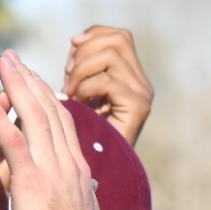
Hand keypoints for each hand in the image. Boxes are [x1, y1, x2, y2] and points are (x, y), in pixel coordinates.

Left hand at [0, 51, 103, 209]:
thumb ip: (79, 202)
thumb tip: (86, 195)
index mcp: (78, 174)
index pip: (64, 127)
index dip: (49, 100)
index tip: (36, 81)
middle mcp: (69, 165)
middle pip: (50, 112)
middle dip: (32, 81)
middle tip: (14, 58)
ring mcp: (52, 171)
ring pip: (33, 116)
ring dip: (16, 85)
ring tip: (1, 61)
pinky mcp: (32, 182)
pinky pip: (12, 141)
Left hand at [63, 25, 153, 147]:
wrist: (95, 174)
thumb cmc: (80, 136)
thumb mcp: (79, 95)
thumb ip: (81, 68)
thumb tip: (75, 42)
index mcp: (131, 77)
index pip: (119, 36)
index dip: (93, 35)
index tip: (71, 49)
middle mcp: (141, 83)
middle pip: (118, 39)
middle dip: (85, 51)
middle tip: (68, 76)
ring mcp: (142, 94)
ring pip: (112, 54)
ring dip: (82, 69)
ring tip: (70, 92)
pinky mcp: (138, 108)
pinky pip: (108, 80)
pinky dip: (85, 87)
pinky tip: (77, 104)